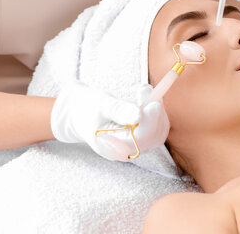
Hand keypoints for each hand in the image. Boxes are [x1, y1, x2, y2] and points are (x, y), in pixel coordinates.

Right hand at [51, 81, 168, 161]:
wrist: (80, 113)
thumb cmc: (88, 108)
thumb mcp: (101, 105)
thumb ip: (119, 110)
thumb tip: (139, 115)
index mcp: (112, 146)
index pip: (140, 138)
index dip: (150, 120)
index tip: (152, 102)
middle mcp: (126, 150)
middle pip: (154, 136)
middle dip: (155, 112)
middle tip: (145, 90)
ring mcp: (135, 146)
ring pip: (159, 131)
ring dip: (157, 110)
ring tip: (143, 91)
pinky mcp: (142, 139)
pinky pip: (158, 127)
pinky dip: (157, 112)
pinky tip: (146, 99)